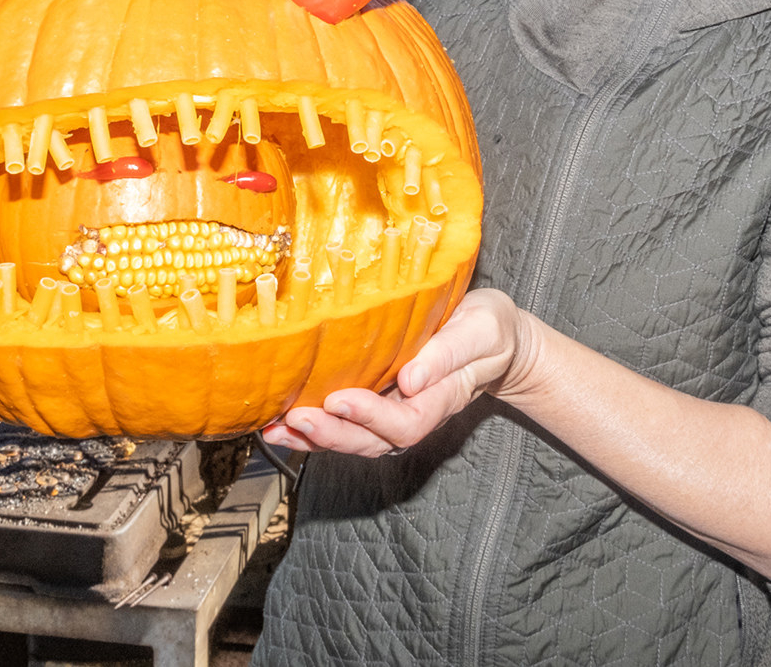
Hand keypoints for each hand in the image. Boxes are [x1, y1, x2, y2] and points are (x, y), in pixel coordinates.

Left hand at [262, 289, 534, 457]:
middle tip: (296, 418)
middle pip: (373, 440)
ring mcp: (395, 411)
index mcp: (442, 397)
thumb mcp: (482, 330)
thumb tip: (411, 380)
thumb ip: (450, 354)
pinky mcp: (378, 400)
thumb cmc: (489, 329)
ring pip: (355, 438)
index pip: (406, 421)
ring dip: (315, 437)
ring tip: (277, 428)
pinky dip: (313, 429)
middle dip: (332, 433)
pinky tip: (281, 423)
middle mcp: (415, 412)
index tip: (341, 400)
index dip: (372, 417)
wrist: (493, 338)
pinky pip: (346, 424)